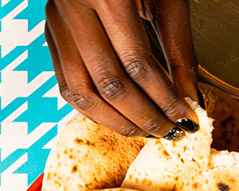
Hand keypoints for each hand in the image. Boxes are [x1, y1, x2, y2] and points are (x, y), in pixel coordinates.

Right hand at [44, 0, 198, 137]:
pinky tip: (119, 117)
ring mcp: (56, 22)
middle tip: (170, 131)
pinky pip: (67, 85)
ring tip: (146, 130)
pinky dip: (94, 109)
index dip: (164, 99)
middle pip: (108, 84)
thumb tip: (189, 102)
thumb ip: (180, 50)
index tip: (185, 118)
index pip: (137, 64)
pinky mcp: (49, 33)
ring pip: (81, 93)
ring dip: (117, 121)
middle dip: (143, 116)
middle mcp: (74, 9)